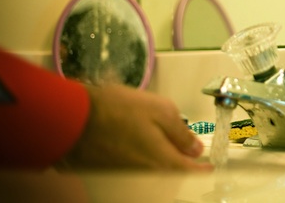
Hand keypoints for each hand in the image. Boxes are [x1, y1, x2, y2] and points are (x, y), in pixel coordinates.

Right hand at [60, 84, 212, 169]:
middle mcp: (145, 174)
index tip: (210, 166)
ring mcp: (126, 173)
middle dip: (181, 161)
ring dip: (161, 156)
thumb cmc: (116, 110)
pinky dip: (143, 155)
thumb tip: (195, 147)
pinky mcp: (110, 170)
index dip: (202, 168)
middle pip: (171, 171)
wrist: (74, 117)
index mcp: (162, 161)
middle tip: (188, 150)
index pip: (190, 171)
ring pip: (153, 168)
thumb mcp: (161, 111)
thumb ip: (181, 132)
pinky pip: (135, 165)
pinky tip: (139, 140)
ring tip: (161, 139)